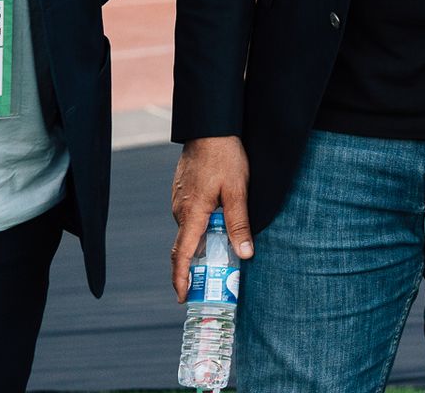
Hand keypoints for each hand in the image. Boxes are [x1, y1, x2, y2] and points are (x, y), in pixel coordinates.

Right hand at [171, 135, 253, 301]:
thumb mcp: (238, 191)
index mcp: (191, 214)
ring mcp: (179, 200)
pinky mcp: (183, 192)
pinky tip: (216, 228)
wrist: (210, 127)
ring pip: (188, 230)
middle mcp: (180, 210)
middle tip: (208, 284)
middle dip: (193, 269)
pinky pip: (189, 217)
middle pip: (184, 246)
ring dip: (199, 246)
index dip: (181, 279)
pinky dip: (199, 229)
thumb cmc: (225, 157)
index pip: (181, 255)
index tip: (182, 297)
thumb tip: (245, 255)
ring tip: (218, 258)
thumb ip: (239, 224)